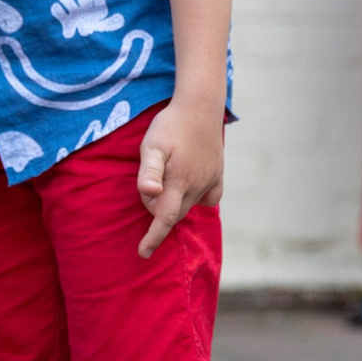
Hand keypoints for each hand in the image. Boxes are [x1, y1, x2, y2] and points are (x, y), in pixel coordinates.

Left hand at [135, 96, 224, 256]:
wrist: (200, 106)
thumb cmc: (170, 125)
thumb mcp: (152, 145)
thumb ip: (149, 171)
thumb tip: (149, 194)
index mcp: (179, 181)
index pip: (165, 218)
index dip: (153, 237)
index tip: (143, 253)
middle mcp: (198, 185)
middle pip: (174, 212)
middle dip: (156, 208)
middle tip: (148, 184)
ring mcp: (211, 180)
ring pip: (189, 205)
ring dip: (173, 203)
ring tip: (164, 180)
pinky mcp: (218, 174)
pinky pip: (209, 198)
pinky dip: (195, 199)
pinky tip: (187, 188)